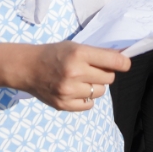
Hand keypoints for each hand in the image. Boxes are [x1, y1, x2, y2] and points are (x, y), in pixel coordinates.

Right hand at [0, 41, 130, 111]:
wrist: (27, 68)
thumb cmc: (54, 54)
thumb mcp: (75, 47)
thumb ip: (98, 54)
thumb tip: (123, 59)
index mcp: (79, 54)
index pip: (113, 61)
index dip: (123, 63)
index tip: (125, 65)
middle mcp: (75, 73)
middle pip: (108, 78)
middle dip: (104, 74)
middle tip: (92, 70)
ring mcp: (68, 91)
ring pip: (99, 92)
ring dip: (95, 86)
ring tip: (81, 80)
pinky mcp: (63, 104)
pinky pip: (89, 105)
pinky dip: (86, 99)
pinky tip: (76, 90)